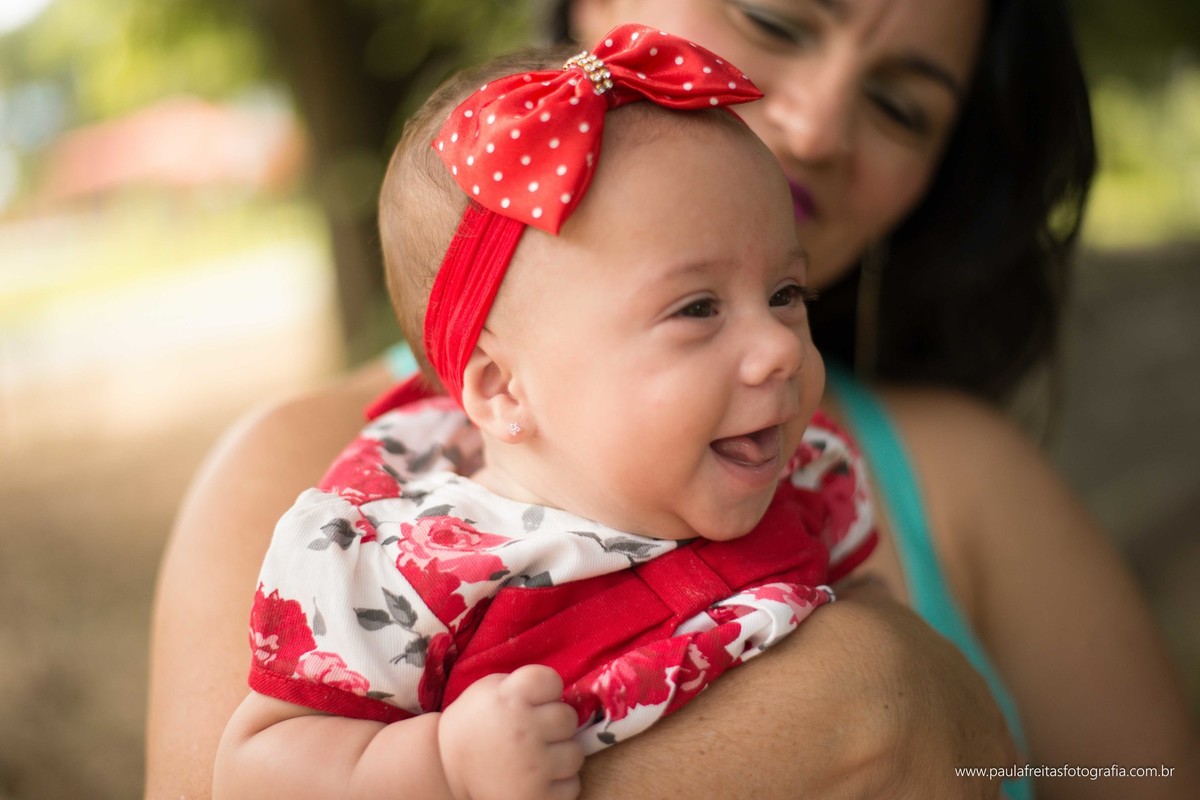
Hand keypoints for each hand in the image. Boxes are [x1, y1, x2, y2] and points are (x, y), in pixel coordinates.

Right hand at [439, 665, 584, 799]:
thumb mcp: (489, 689)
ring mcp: (533, 766)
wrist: (446, 767)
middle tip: (535, 730)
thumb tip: (559, 691)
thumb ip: (523, 684)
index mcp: (510, 697)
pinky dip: (558, 784)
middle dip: (554, 723)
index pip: (552, 681)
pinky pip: (572, 785)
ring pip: (575, 754)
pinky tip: (537, 777)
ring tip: (537, 756)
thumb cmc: (474, 723)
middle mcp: (524, 729)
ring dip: (560, 755)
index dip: (546, 689)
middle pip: (568, 718)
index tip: (534, 699)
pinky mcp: (537, 796)